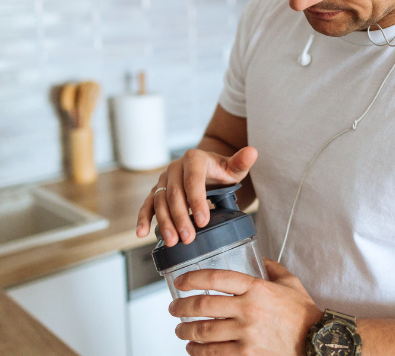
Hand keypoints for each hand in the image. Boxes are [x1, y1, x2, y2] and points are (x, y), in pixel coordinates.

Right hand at [136, 146, 257, 245]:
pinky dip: (143, 218)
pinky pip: (148, 204)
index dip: (197, 200)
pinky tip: (142, 233)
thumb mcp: (233, 167)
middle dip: (180, 217)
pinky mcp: (157, 191)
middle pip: (175, 193)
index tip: (203, 221)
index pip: (193, 180)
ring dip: (164, 222)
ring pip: (160, 201)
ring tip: (172, 241)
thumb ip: (241, 162)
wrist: (206, 169)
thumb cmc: (221, 171)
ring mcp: (164, 180)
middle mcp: (175, 167)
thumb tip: (253, 152)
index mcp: (194, 159)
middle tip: (188, 238)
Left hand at [170, 260, 323, 355]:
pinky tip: (193, 349)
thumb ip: (273, 269)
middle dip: (181, 307)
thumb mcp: (291, 284)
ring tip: (180, 330)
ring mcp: (246, 334)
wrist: (319, 343)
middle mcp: (248, 309)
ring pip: (203, 331)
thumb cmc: (304, 315)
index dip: (192, 278)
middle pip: (203, 305)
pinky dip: (198, 351)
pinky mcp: (246, 355)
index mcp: (257, 288)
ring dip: (186, 331)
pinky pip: (213, 353)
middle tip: (174, 309)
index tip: (181, 282)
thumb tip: (261, 259)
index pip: (216, 277)